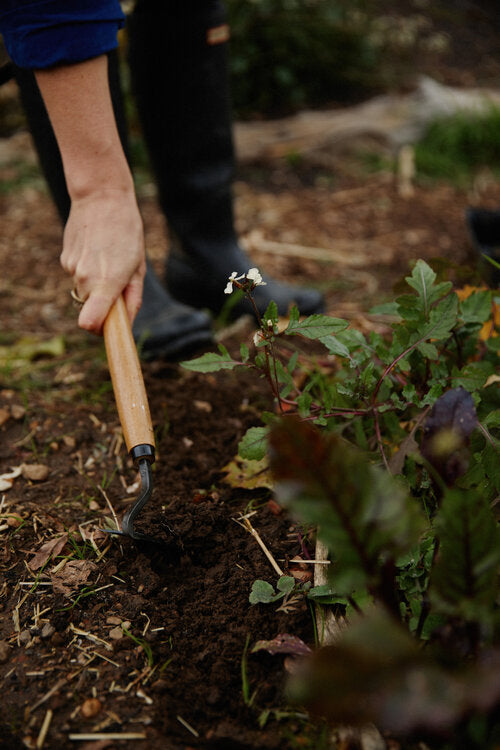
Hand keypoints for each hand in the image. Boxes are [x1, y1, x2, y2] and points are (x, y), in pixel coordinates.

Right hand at [62, 187, 144, 333]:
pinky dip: (86, 270)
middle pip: (90, 310)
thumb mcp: (138, 268)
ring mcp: (72, 269)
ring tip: (108, 258)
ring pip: (83, 291)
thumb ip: (132, 299)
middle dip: (103, 303)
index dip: (99, 331)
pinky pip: (77, 275)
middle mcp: (85, 279)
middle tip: (119, 279)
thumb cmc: (128, 233)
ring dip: (95, 284)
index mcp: (107, 283)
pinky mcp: (64, 260)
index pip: (90, 324)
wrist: (101, 197)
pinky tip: (96, 249)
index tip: (110, 328)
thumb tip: (127, 326)